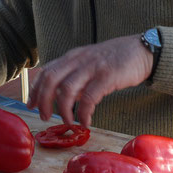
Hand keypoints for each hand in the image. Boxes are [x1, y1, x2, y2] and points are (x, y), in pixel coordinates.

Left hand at [26, 35, 153, 127]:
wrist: (142, 49)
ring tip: (68, 123)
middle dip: (44, 101)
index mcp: (72, 57)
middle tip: (46, 117)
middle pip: (51, 80)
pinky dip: (83, 113)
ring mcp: (92, 67)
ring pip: (67, 90)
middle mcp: (79, 60)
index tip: (31, 105)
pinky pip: (89, 98)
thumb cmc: (115, 58)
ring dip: (64, 110)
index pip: (46, 71)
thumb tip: (59, 93)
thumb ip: (74, 73)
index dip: (35, 90)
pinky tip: (85, 122)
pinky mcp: (107, 77)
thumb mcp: (89, 61)